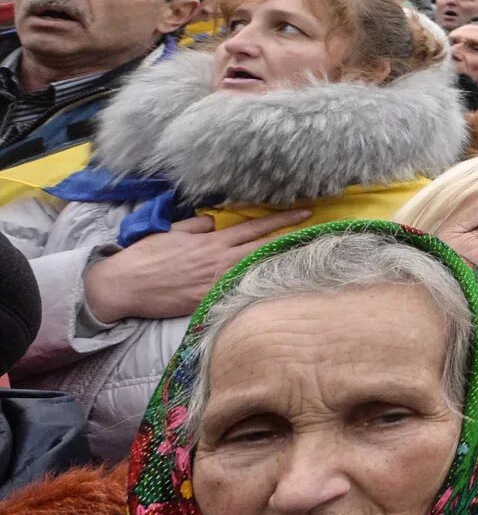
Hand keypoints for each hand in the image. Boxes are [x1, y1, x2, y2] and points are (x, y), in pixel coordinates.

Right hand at [81, 211, 315, 324]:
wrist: (123, 286)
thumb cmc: (145, 257)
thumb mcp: (172, 232)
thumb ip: (198, 226)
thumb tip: (217, 222)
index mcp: (212, 242)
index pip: (255, 228)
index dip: (282, 219)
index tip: (305, 212)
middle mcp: (219, 262)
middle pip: (264, 249)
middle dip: (291, 240)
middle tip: (317, 235)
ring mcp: (215, 283)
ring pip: (256, 272)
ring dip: (278, 265)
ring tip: (305, 259)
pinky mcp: (208, 301)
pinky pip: (238, 292)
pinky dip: (257, 287)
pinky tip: (274, 286)